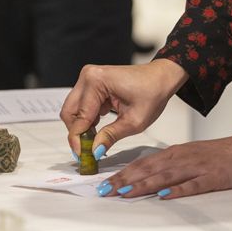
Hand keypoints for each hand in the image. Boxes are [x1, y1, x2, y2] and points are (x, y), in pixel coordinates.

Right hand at [61, 59, 188, 158]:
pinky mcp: (92, 83)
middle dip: (77, 132)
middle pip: (70, 111)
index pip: (79, 116)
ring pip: (74, 110)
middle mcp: (88, 76)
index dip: (78, 138)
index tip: (82, 155)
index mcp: (96, 81)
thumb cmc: (153, 92)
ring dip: (83, 127)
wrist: (161, 78)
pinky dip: (88, 120)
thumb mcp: (134, 121)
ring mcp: (89, 78)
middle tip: (87, 149)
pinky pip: (82, 106)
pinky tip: (99, 129)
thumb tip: (95, 150)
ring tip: (97, 140)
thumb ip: (111, 136)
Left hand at [98, 133, 231, 199]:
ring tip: (125, 193)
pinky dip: (177, 191)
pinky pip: (193, 185)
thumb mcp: (192, 155)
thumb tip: (148, 178)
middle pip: (148, 169)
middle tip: (105, 190)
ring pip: (165, 176)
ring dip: (143, 185)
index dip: (122, 173)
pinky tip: (163, 196)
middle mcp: (182, 158)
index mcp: (176, 152)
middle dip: (124, 180)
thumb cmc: (222, 155)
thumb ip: (171, 165)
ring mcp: (197, 168)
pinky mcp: (213, 178)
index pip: (143, 163)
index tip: (104, 183)